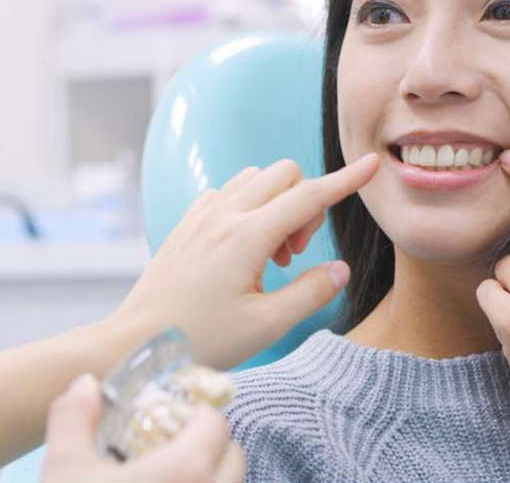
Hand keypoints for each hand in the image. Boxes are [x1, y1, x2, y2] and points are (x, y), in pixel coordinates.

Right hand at [40, 375, 244, 482]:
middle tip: (167, 451)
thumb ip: (74, 416)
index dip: (192, 414)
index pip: (215, 423)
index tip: (166, 420)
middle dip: (208, 446)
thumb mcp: (63, 467)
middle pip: (233, 458)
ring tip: (166, 482)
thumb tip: (87, 383)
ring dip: (208, 480)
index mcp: (188, 470)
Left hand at [109, 154, 380, 369]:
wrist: (137, 343)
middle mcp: (222, 215)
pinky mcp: (186, 224)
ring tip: (269, 257)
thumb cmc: (201, 340)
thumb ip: (310, 292)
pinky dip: (249, 208)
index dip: (345, 181)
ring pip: (255, 179)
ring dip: (276, 204)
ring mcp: (200, 216)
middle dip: (305, 205)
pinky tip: (243, 252)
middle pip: (284, 175)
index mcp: (246, 237)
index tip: (372, 165)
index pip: (309, 195)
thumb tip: (339, 270)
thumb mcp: (267, 325)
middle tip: (293, 256)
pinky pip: (228, 193)